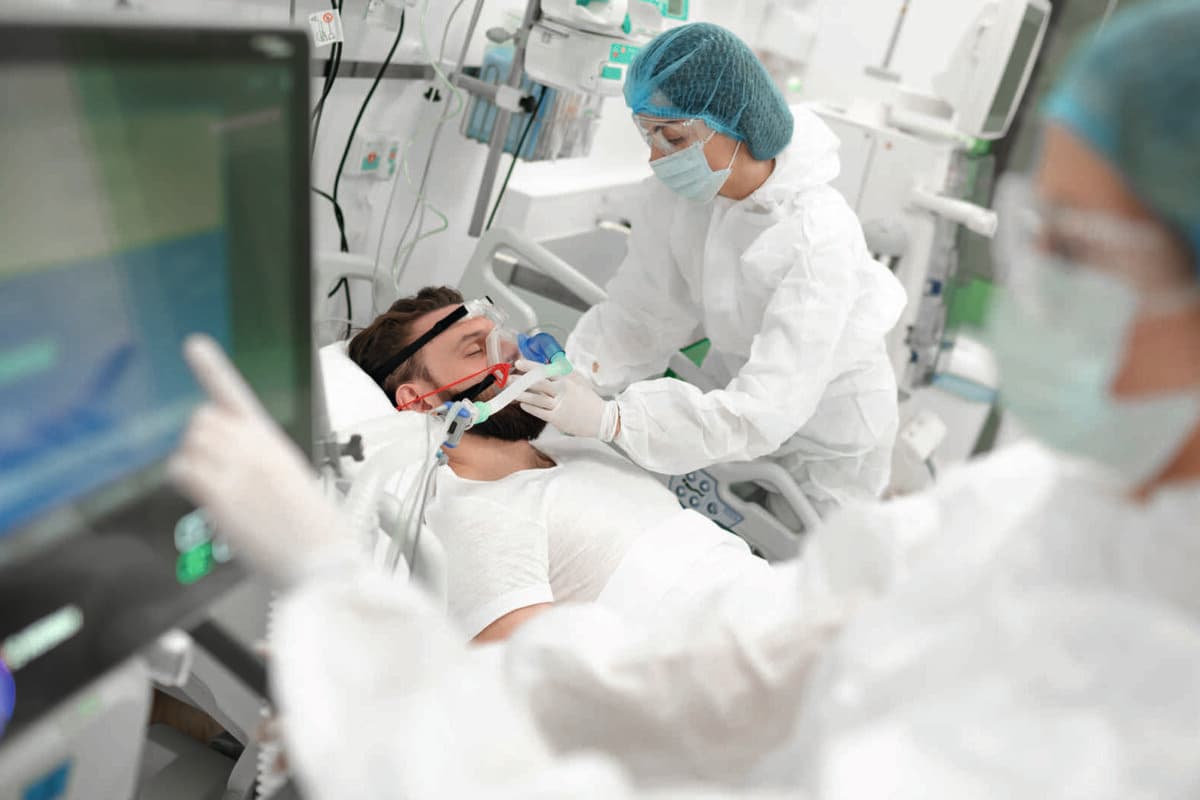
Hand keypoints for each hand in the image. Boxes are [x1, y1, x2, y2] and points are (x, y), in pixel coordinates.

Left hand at [168, 335, 361, 587]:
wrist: (323, 558)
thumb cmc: (313, 528)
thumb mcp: (292, 480)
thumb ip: (258, 462)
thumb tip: (223, 461)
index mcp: (273, 441)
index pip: (236, 395)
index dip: (212, 368)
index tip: (194, 344)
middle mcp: (254, 446)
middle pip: (201, 419)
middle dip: (201, 441)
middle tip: (217, 470)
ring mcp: (237, 467)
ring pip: (190, 443)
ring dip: (195, 463)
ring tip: (218, 489)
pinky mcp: (221, 494)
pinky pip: (182, 470)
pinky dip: (186, 482)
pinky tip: (206, 498)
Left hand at [515, 359, 618, 441]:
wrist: (602, 418)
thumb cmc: (589, 399)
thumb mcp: (579, 381)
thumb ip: (564, 372)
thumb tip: (550, 363)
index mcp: (566, 379)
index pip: (545, 370)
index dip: (530, 366)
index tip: (518, 363)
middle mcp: (562, 390)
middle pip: (538, 384)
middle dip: (521, 381)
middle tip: (508, 378)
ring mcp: (560, 405)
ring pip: (537, 398)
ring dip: (522, 395)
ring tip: (511, 392)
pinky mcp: (559, 419)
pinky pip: (541, 412)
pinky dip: (531, 408)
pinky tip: (522, 404)